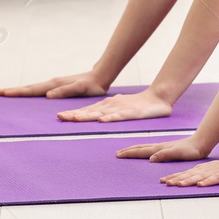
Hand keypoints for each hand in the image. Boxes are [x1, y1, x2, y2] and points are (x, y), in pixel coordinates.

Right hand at [0, 70, 108, 98]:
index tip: (3, 93)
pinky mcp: (56, 88)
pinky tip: (27, 96)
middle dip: (13, 91)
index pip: (31, 90)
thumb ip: (65, 91)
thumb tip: (48, 95)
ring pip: (32, 89)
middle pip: (28, 88)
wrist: (100, 77)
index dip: (17, 92)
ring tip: (7, 93)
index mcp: (53, 85)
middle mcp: (51, 84)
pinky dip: (29, 92)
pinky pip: (39, 91)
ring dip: (19, 91)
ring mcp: (53, 85)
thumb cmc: (91, 85)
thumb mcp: (80, 89)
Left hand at [56, 87, 174, 121]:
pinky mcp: (131, 112)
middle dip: (75, 114)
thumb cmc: (137, 105)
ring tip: (74, 118)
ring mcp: (121, 108)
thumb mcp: (120, 109)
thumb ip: (109, 113)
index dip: (74, 113)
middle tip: (60, 117)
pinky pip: (119, 116)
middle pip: (90, 111)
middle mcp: (111, 105)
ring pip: (101, 113)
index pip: (88, 110)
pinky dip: (110, 118)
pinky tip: (102, 121)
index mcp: (107, 106)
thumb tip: (98, 119)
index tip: (60, 117)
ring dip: (88, 116)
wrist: (158, 98)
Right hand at [115, 136, 208, 161]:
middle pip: (140, 148)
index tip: (118, 155)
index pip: (141, 151)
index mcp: (159, 148)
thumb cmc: (190, 150)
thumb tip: (150, 158)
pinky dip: (143, 150)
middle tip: (117, 153)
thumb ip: (164, 155)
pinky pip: (150, 149)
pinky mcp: (166, 149)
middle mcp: (159, 146)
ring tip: (126, 151)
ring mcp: (162, 146)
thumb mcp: (178, 153)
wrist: (200, 143)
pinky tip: (144, 152)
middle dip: (128, 150)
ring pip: (144, 148)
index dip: (129, 153)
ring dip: (134, 149)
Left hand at [158, 156, 218, 186]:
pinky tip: (201, 185)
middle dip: (177, 178)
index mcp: (202, 169)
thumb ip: (200, 175)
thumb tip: (187, 180)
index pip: (186, 173)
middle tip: (166, 183)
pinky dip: (208, 182)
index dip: (175, 176)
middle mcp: (206, 170)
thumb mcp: (210, 171)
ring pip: (200, 177)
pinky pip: (215, 179)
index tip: (164, 181)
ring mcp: (214, 172)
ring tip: (179, 184)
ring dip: (189, 180)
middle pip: (189, 175)